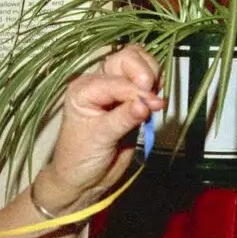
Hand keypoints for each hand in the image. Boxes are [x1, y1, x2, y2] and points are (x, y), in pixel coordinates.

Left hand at [33, 44, 164, 210]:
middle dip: (145, 73)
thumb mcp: (99, 138)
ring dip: (153, 77)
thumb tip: (147, 103)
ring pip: (139, 63)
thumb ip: (123, 118)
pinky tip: (154, 102)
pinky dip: (156, 85)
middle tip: (152, 98)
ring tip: (153, 102)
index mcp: (84, 89)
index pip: (117, 79)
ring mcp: (116, 90)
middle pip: (128, 57)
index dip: (136, 91)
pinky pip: (148, 81)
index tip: (151, 107)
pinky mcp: (131, 100)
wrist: (83, 179)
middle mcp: (99, 84)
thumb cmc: (80, 158)